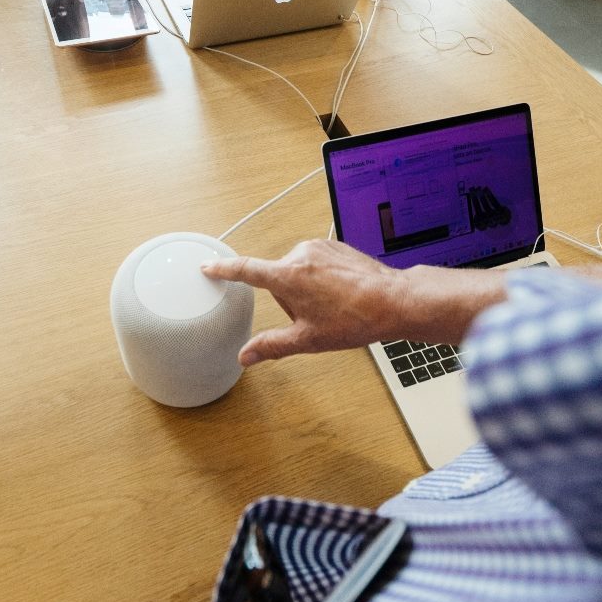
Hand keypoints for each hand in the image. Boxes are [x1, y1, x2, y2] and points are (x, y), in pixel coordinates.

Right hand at [202, 239, 408, 364]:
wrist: (393, 301)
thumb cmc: (355, 319)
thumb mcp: (308, 339)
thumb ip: (271, 345)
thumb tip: (245, 356)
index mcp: (288, 276)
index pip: (245, 270)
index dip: (223, 269)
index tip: (208, 265)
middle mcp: (300, 255)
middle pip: (278, 278)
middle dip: (289, 297)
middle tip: (316, 315)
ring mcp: (319, 247)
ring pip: (297, 270)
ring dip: (306, 287)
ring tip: (333, 304)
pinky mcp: (333, 245)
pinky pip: (315, 262)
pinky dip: (321, 277)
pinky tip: (340, 292)